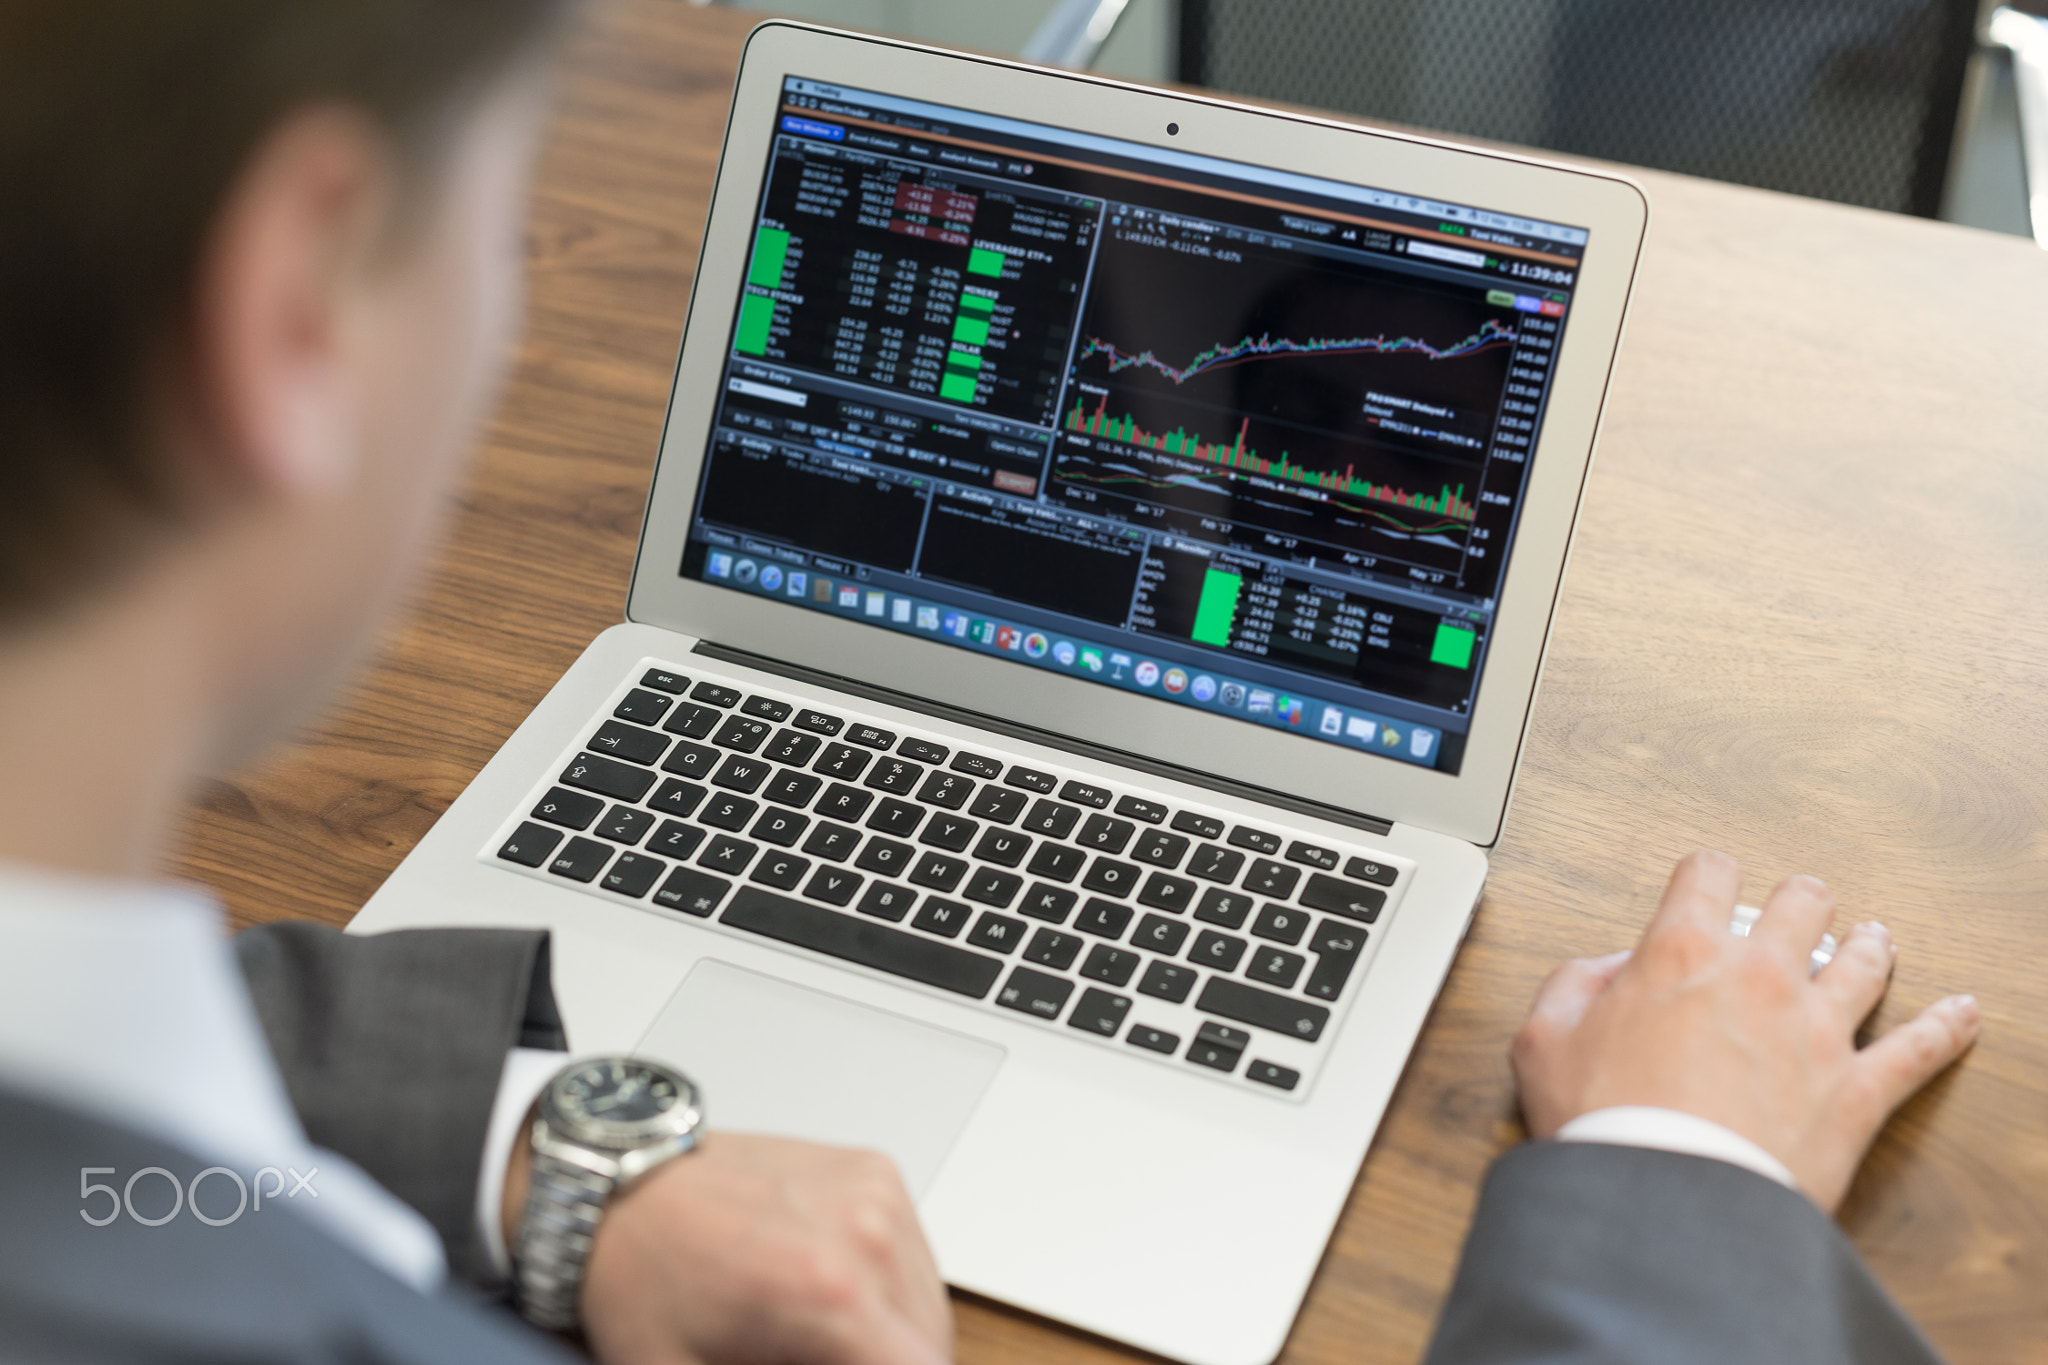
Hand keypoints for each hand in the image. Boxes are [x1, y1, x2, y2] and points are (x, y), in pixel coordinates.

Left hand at [508, 1132, 952, 1364]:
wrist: (615, 1186)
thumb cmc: (643, 1280)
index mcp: (832, 1296)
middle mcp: (868, 1233)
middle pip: (933, 1343)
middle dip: (885, 1363)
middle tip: (814, 1359)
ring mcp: (877, 1193)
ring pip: (930, 1303)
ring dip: (891, 1333)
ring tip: (817, 1334)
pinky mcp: (874, 1171)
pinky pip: (913, 1254)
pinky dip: (886, 1285)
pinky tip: (827, 1289)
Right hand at [1511, 849, 1978, 1209]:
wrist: (1670, 1199)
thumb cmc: (1607, 1124)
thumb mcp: (1542, 1042)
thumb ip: (1569, 988)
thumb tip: (1601, 972)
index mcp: (1682, 954)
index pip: (1706, 873)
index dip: (1706, 872)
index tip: (1707, 883)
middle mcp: (1760, 977)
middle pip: (1802, 902)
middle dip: (1799, 900)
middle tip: (1797, 909)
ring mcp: (1817, 1031)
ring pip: (1865, 961)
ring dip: (1868, 946)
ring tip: (1871, 942)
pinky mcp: (1857, 1091)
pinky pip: (1920, 1049)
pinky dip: (1947, 1027)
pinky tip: (1962, 1013)